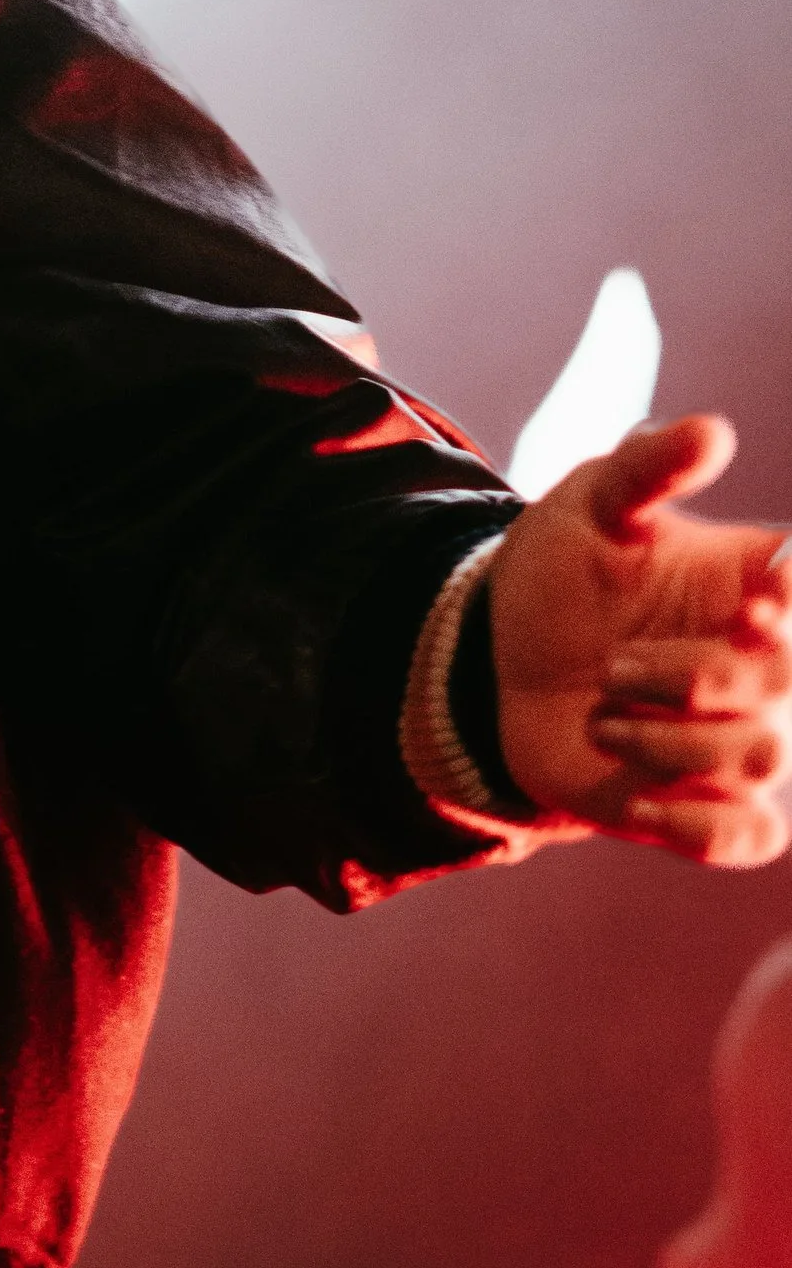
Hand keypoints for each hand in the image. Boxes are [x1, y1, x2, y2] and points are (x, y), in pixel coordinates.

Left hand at [491, 414, 791, 862]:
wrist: (504, 653)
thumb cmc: (566, 565)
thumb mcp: (591, 503)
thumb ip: (648, 466)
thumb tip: (713, 429)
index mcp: (757, 584)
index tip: (754, 599)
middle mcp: (766, 663)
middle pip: (785, 684)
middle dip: (698, 678)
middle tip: (617, 668)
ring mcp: (740, 736)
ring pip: (758, 761)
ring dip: (673, 745)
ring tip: (605, 721)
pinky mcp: (705, 801)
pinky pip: (750, 838)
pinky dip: (703, 828)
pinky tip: (640, 800)